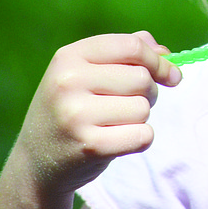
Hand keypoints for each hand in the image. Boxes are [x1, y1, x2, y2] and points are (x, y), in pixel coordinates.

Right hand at [0, 31, 180, 208]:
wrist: (36, 162)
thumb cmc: (74, 108)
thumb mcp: (87, 72)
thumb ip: (127, 53)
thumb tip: (165, 53)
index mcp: (69, 57)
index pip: (131, 46)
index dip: (158, 61)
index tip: (170, 74)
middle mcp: (68, 82)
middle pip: (142, 78)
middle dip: (148, 92)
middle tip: (129, 104)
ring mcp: (76, 115)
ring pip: (143, 108)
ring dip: (140, 118)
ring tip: (114, 123)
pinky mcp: (90, 146)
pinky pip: (143, 136)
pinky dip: (140, 139)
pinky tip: (117, 141)